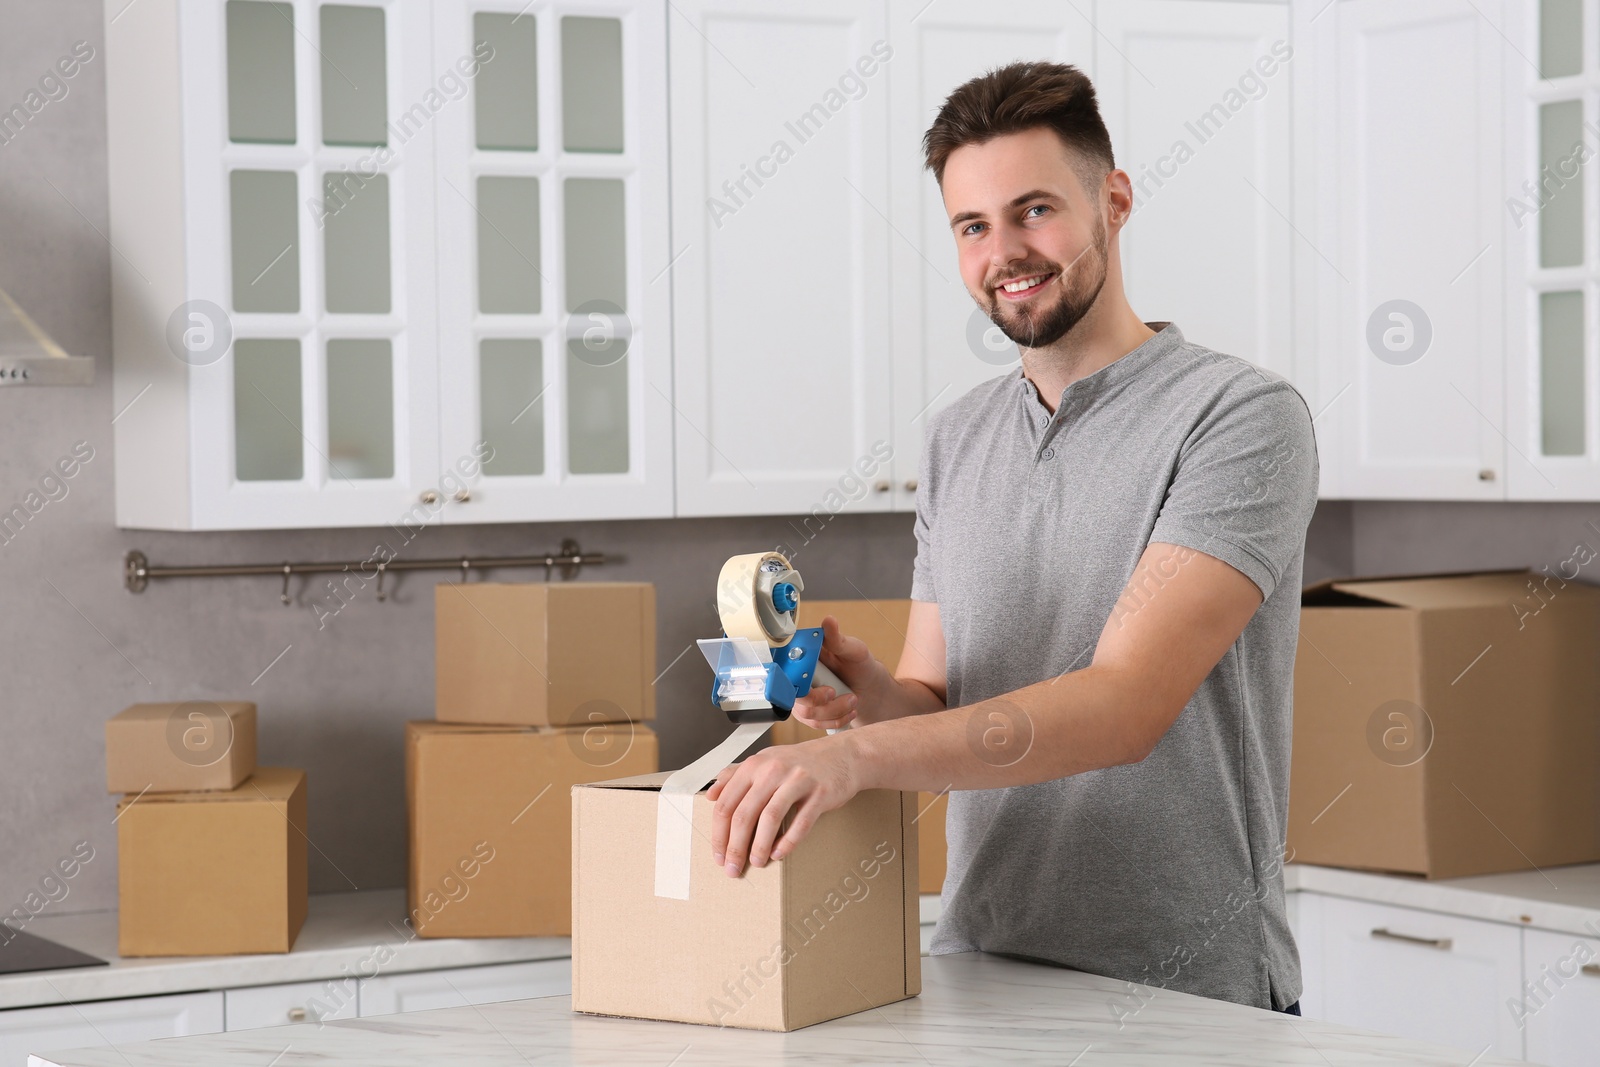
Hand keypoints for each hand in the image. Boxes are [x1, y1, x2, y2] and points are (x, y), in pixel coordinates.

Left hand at [706, 734, 860, 875]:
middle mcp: (773, 770)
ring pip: (770, 818)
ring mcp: (797, 780)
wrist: (843, 755)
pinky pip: (800, 822)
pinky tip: (779, 853)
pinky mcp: (819, 792)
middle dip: (735, 847)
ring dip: (760, 847)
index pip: (726, 804)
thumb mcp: (765, 761)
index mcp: (754, 765)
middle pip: (744, 814)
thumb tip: (711, 794)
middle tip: (733, 867)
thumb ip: (736, 775)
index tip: (719, 855)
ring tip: (756, 863)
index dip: (719, 834)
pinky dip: (788, 842)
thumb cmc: (801, 763)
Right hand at [791, 615, 873, 730]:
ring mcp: (803, 697)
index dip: (791, 679)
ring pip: (807, 713)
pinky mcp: (810, 714)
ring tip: (852, 699)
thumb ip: (838, 640)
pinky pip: (815, 723)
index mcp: (805, 658)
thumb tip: (829, 621)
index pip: (786, 669)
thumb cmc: (862, 667)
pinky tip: (848, 710)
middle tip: (836, 692)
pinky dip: (836, 719)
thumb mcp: (854, 650)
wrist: (873, 692)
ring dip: (835, 710)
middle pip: (794, 695)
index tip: (808, 683)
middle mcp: (800, 677)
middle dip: (820, 699)